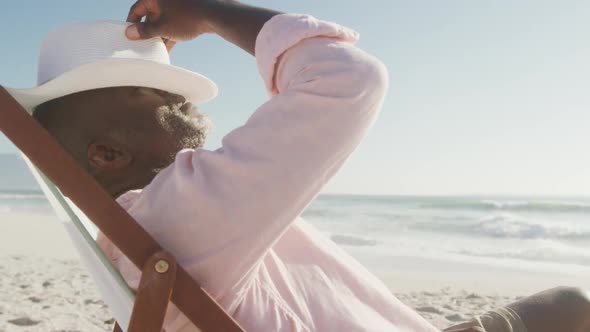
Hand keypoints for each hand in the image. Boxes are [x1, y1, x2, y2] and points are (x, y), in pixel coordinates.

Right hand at [127, 0, 279, 55]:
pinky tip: (167, 50)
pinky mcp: (185, 14)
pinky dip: (169, 35)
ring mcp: (175, 6)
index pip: (136, 9)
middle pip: (150, 17)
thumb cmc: (187, 18)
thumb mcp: (163, 27)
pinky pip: (172, 25)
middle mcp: (164, 0)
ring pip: (162, 22)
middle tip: (141, 46)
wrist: (214, 15)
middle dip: (147, 32)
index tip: (129, 36)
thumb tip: (129, 33)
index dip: (132, 23)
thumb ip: (145, 31)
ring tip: (154, 51)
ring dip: (158, 36)